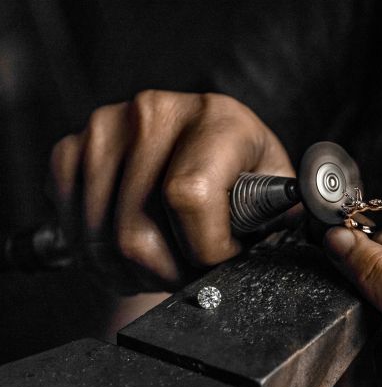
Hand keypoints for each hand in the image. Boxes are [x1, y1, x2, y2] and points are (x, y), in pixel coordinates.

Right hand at [50, 90, 293, 288]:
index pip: (189, 198)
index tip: (224, 257)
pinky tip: (132, 247)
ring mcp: (106, 128)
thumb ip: (282, 212)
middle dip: (168, 273)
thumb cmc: (242, 169)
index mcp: (217, 118)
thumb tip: (304, 241)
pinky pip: (72, 227)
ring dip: (133, 271)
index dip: (206, 250)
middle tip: (190, 270)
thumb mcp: (275, 184)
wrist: (200, 141)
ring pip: (100, 241)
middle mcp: (155, 113)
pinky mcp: (72, 147)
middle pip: (136, 233)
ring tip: (164, 261)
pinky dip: (99, 257)